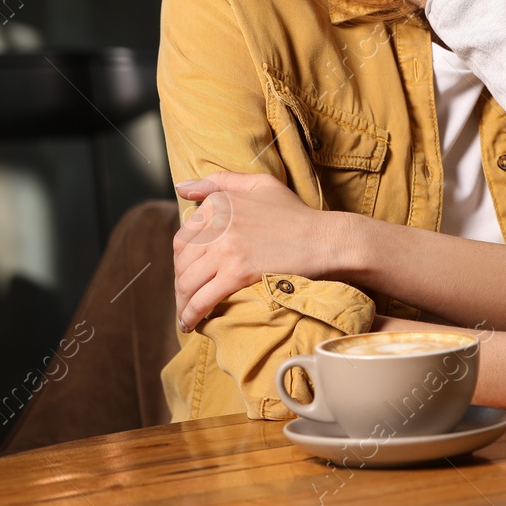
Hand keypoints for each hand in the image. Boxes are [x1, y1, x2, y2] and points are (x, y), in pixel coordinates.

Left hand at [173, 172, 346, 331]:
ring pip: (188, 282)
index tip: (188, 273)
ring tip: (186, 315)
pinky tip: (190, 324)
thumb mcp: (261, 185)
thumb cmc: (296, 214)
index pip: (184, 237)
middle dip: (180, 284)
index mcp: (220, 203)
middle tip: (186, 298)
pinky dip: (191, 314)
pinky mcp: (238, 273)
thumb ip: (221, 182)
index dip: (182, 260)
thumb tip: (182, 187)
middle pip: (183, 262)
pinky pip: (203, 298)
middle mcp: (219, 224)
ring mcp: (227, 249)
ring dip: (182, 303)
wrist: (325, 239)